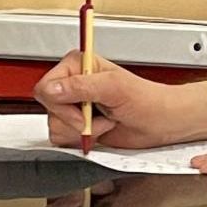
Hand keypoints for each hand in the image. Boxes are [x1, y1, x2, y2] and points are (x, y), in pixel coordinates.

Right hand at [34, 51, 179, 148]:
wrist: (161, 123)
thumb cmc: (148, 100)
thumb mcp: (116, 88)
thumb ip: (82, 86)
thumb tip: (53, 89)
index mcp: (78, 66)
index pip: (46, 87)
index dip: (62, 104)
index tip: (85, 107)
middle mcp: (72, 85)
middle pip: (49, 110)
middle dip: (77, 120)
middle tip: (100, 115)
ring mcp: (74, 107)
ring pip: (55, 126)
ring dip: (83, 131)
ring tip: (105, 122)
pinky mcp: (78, 127)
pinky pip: (63, 139)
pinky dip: (82, 140)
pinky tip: (101, 131)